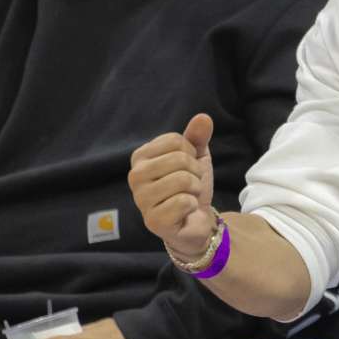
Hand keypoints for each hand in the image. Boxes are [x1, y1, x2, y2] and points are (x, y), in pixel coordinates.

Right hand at [128, 114, 215, 257]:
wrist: (196, 221)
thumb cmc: (190, 186)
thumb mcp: (196, 157)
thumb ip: (197, 136)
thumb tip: (203, 117)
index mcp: (141, 157)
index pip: (176, 140)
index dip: (191, 153)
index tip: (187, 167)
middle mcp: (135, 176)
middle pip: (179, 159)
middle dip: (195, 172)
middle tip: (190, 185)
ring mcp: (141, 199)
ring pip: (183, 179)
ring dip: (195, 189)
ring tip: (188, 197)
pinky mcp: (153, 221)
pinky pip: (183, 201)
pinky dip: (192, 205)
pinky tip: (185, 211)